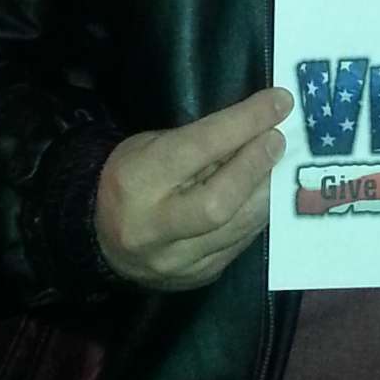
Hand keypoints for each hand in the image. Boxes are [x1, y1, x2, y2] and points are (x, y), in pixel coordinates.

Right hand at [95, 86, 291, 290]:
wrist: (100, 241)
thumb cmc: (131, 179)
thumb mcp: (150, 147)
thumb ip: (198, 142)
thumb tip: (257, 125)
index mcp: (136, 182)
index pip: (198, 148)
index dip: (244, 122)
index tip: (279, 102)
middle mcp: (154, 229)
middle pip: (219, 201)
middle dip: (256, 165)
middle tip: (278, 139)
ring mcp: (176, 261)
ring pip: (237, 227)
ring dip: (266, 191)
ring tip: (279, 165)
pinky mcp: (198, 277)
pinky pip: (240, 244)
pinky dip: (257, 215)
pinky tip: (264, 195)